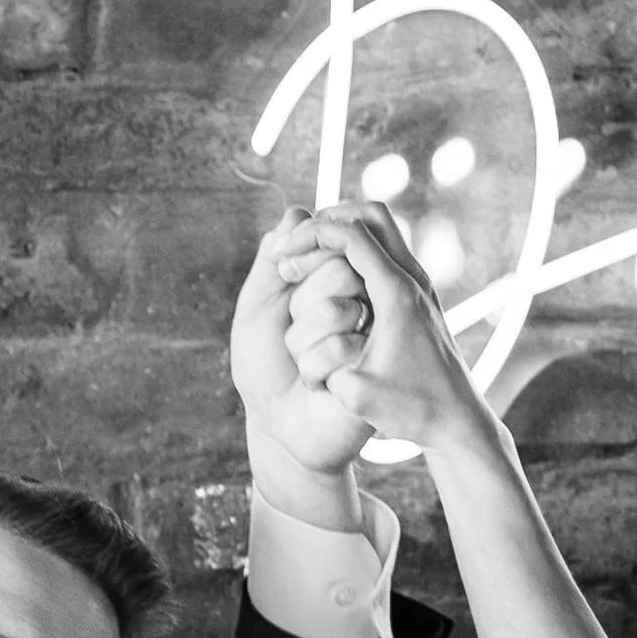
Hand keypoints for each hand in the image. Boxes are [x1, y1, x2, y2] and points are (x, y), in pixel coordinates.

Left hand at [229, 204, 383, 480]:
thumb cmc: (265, 367)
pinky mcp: (379, 368)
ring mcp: (373, 335)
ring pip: (336, 309)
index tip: (283, 280)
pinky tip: (319, 387)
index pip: (331, 242)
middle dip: (299, 307)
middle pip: (338, 270)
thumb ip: (274, 259)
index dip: (301, 258)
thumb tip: (299, 212)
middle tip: (294, 337)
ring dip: (302, 343)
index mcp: (335, 281)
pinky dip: (313, 370)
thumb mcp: (257, 306)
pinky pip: (340, 348)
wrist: (278, 425)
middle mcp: (360, 302)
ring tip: (305, 365)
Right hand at [281, 204, 497, 463]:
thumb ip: (323, 367)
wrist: (458, 421)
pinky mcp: (420, 296)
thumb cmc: (411, 410)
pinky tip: (333, 277)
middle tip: (296, 244)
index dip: (309, 236)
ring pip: (382, 230)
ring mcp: (420, 285)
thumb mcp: (355, 395)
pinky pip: (386, 253)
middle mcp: (413, 280)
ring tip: (309, 255)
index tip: (281, 255)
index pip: (349, 234)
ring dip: (343, 234)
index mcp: (396, 294)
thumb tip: (298, 345)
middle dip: (328, 221)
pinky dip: (357, 252)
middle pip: (370, 215)